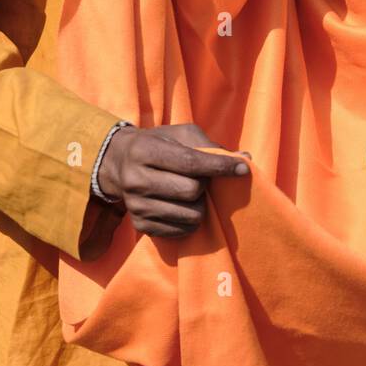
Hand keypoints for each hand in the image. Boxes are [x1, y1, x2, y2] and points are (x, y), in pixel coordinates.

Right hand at [96, 123, 248, 238]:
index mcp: (145, 152)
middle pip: (192, 191)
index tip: (243, 169)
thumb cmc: (160, 144)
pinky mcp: (141, 226)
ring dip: (201, 204)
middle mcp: (136, 181)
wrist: (120, 164)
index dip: (220, 166)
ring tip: (191, 193)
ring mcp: (136, 207)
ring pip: (190, 215)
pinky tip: (182, 205)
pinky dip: (191, 219)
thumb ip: (211, 146)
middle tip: (201, 178)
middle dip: (205, 184)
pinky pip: (182, 231)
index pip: (190, 163)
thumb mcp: (181, 134)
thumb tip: (245, 160)